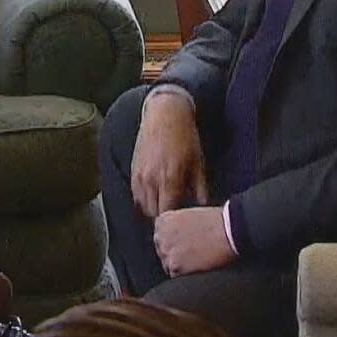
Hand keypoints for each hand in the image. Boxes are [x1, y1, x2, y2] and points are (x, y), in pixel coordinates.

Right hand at [130, 92, 208, 218]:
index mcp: (170, 178)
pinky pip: (136, 195)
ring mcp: (140, 175)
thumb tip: (203, 206)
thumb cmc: (185, 137)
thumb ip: (200, 187)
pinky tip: (155, 198)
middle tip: (175, 219)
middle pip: (153, 213)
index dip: (175, 221)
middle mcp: (151, 179)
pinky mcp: (133, 170)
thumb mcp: (198, 162)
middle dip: (163, 219)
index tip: (183, 222)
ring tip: (165, 209)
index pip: (168, 213)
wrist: (164, 114)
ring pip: (142, 206)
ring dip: (153, 210)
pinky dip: (144, 200)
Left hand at [154, 206, 235, 277]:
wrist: (229, 230)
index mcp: (164, 220)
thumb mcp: (189, 214)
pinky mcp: (175, 266)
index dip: (172, 241)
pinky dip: (185, 275)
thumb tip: (176, 236)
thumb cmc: (216, 221)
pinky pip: (175, 275)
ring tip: (196, 261)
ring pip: (167, 264)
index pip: (160, 236)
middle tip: (191, 254)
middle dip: (173, 253)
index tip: (183, 244)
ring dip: (179, 265)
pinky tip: (198, 267)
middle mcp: (161, 235)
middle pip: (161, 250)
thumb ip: (177, 224)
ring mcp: (166, 251)